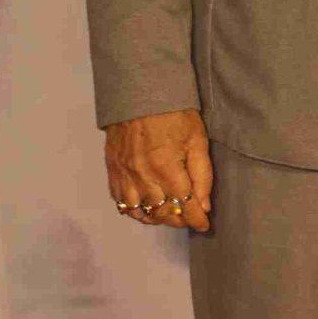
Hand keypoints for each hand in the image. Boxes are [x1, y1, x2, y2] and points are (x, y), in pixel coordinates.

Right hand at [105, 108, 213, 232]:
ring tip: (169, 214)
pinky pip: (121, 202)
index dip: (197, 220)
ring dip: (157, 218)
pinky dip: (135, 210)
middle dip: (179, 220)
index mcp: (166, 168)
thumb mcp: (197, 139)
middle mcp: (143, 177)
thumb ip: (202, 175)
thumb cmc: (174, 113)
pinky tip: (146, 206)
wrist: (138, 93)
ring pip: (140, 213)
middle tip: (189, 217)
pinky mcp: (113, 171)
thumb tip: (204, 206)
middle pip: (162, 214)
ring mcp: (125, 175)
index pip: (185, 207)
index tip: (204, 225)